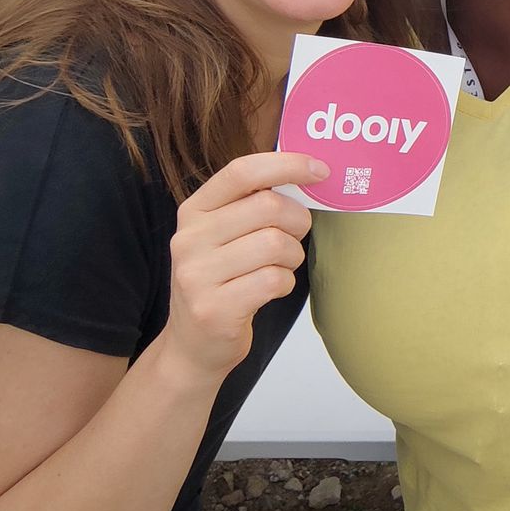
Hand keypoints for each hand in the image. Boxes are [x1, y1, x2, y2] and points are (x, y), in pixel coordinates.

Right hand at [159, 152, 323, 379]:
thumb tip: (309, 173)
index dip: (287, 165)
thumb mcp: (224, 236)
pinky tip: (270, 289)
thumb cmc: (222, 281)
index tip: (320, 170)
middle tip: (295, 237)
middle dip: (298, 221)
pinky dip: (285, 283)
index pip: (242, 172)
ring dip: (292, 257)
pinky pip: (274, 280)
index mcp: (194, 211)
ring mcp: (197, 275)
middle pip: (269, 207)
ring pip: (276, 244)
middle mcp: (189, 239)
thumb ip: (253, 205)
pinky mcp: (214, 309)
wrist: (192, 346)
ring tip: (279, 267)